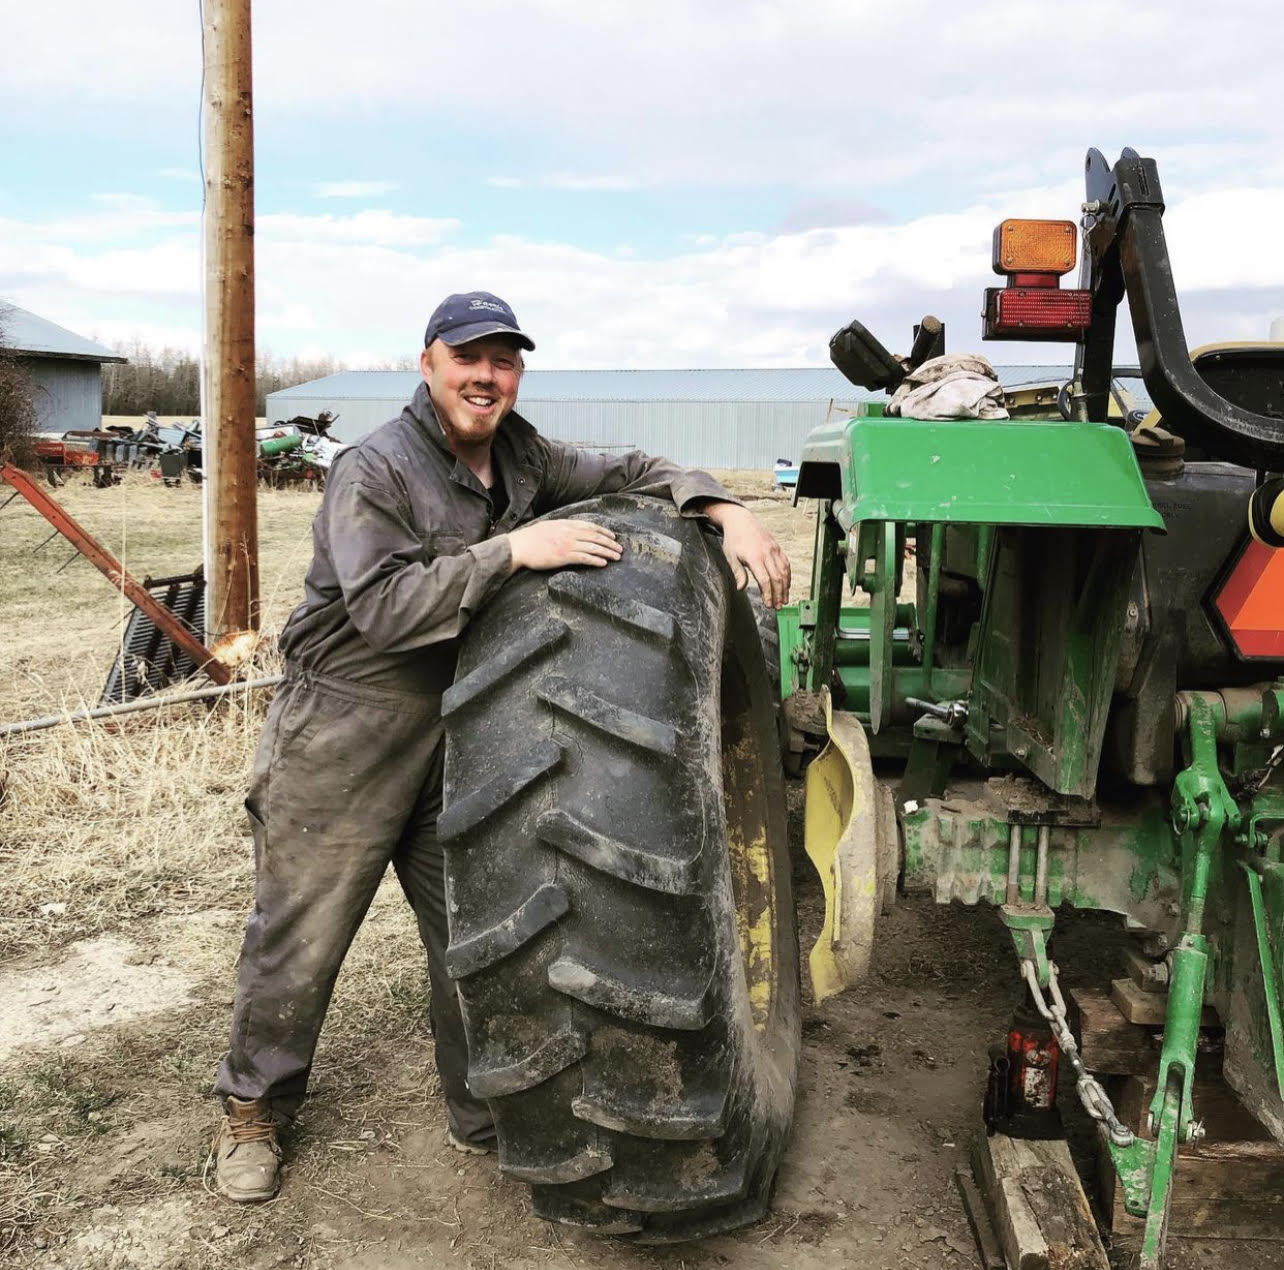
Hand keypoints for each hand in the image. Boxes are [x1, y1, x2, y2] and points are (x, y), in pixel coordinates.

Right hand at [507, 519, 623, 571]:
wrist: (519, 546)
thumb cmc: (530, 538)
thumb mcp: (548, 526)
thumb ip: (562, 528)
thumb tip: (572, 530)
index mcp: (565, 524)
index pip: (590, 526)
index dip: (604, 531)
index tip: (612, 536)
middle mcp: (569, 533)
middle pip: (595, 537)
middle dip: (610, 543)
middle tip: (620, 548)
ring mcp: (567, 544)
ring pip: (593, 547)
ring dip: (607, 552)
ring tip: (616, 557)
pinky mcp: (564, 556)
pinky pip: (584, 558)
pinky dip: (595, 560)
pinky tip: (603, 563)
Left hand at [702, 502, 790, 607]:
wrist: (740, 521)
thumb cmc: (734, 539)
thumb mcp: (731, 557)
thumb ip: (738, 573)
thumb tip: (741, 588)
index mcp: (754, 557)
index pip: (765, 580)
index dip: (768, 594)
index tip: (768, 604)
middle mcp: (767, 553)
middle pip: (777, 578)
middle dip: (778, 594)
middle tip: (778, 606)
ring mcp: (774, 550)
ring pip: (784, 571)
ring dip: (785, 587)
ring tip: (784, 599)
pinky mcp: (777, 547)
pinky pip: (786, 563)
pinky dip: (788, 575)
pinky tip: (787, 584)